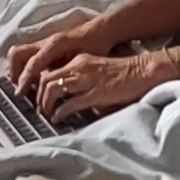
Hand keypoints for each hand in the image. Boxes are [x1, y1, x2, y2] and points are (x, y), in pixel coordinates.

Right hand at [6, 12, 122, 99]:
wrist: (99, 31)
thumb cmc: (95, 45)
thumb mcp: (85, 60)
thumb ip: (69, 72)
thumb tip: (56, 88)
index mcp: (54, 44)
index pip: (33, 62)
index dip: (25, 79)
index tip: (20, 93)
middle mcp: (45, 42)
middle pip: (17, 54)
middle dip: (14, 73)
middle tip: (20, 91)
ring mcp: (43, 44)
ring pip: (19, 55)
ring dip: (18, 71)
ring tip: (24, 89)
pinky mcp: (44, 47)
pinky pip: (27, 57)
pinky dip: (25, 69)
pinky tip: (33, 83)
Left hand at [32, 47, 177, 127]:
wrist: (142, 72)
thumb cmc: (122, 75)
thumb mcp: (96, 72)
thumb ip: (81, 82)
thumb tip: (66, 98)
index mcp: (79, 61)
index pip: (49, 70)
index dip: (39, 86)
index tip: (37, 97)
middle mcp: (79, 67)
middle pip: (46, 79)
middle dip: (38, 97)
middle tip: (39, 110)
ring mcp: (86, 80)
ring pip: (53, 89)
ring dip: (46, 104)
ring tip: (47, 115)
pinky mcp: (95, 93)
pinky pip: (70, 103)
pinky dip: (60, 112)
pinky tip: (58, 118)